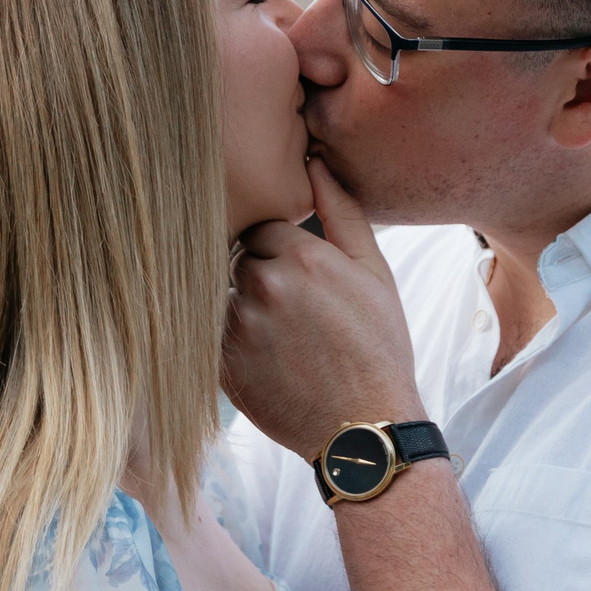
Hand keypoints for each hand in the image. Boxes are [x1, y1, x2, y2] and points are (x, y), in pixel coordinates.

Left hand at [225, 158, 422, 459]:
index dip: (279, 253)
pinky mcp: (221, 365)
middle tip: (295, 316)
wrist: (365, 428)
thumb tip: (313, 162)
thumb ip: (342, 212)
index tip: (300, 279)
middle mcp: (263, 287)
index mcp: (301, 257)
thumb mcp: (374, 274)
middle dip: (261, 278)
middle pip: (239, 261)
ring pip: (225, 297)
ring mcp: (238, 327)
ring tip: (285, 342)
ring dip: (245, 310)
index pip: (261, 229)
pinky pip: (213, 335)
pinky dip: (234, 343)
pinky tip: (269, 363)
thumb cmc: (378, 349)